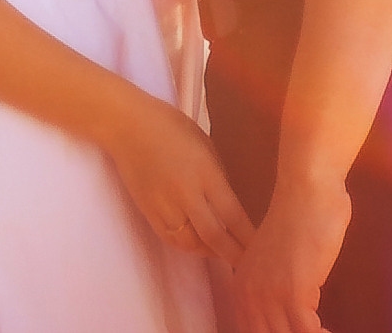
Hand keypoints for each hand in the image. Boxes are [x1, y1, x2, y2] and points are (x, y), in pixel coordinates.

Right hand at [100, 88, 254, 267]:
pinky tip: (200, 247)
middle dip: (233, 253)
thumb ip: (218, 176)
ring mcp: (165, 206)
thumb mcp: (205, 144)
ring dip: (211, 252)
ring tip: (226, 255)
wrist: (128, 127)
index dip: (248, 235)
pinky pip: (173, 239)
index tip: (263, 247)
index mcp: (204, 172)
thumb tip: (229, 204)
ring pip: (192, 243)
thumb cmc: (171, 127)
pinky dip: (189, 246)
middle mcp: (186, 194)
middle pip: (214, 235)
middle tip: (248, 266)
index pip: (232, 213)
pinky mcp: (150, 213)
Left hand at [226, 171, 350, 332]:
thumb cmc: (299, 218)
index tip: (294, 330)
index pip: (251, 331)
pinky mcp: (294, 294)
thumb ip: (272, 287)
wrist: (307, 188)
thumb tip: (288, 315)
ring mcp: (269, 296)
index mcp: (241, 287)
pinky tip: (332, 332)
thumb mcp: (273, 260)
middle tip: (315, 331)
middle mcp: (248, 295)